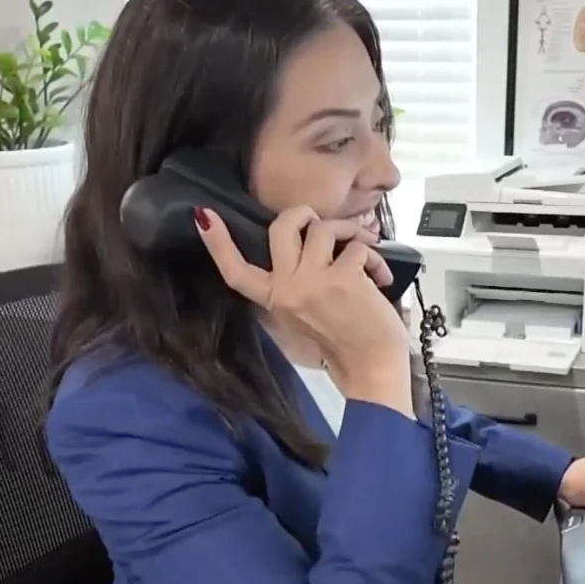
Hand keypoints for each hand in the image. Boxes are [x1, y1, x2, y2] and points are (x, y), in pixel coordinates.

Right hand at [197, 205, 410, 412]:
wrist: (371, 369)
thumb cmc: (342, 347)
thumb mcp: (301, 319)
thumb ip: (294, 288)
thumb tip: (306, 249)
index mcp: (273, 301)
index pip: (235, 272)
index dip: (218, 243)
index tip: (204, 215)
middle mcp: (287, 289)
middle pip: (281, 228)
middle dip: (302, 213)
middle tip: (319, 222)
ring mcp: (313, 281)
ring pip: (323, 229)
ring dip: (349, 233)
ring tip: (364, 249)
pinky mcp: (344, 278)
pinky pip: (357, 247)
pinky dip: (374, 258)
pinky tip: (380, 277)